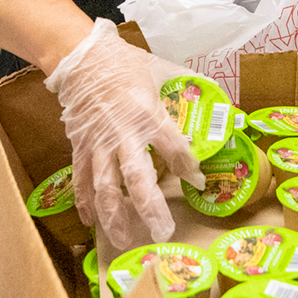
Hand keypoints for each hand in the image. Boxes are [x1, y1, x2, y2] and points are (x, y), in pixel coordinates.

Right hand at [44, 18, 204, 249]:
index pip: (173, 148)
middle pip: (136, 176)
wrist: (83, 58)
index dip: (188, 167)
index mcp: (148, 114)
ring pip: (104, 186)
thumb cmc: (127, 64)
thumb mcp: (164, 69)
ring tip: (124, 239)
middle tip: (163, 232)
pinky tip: (90, 221)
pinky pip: (81, 179)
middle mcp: (123, 133)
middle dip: (149, 207)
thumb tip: (218, 94)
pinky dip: (84, 202)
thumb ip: (190, 84)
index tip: (198, 181)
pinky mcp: (80, 146)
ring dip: (114, 215)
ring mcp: (98, 143)